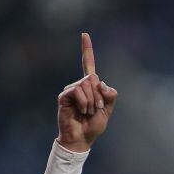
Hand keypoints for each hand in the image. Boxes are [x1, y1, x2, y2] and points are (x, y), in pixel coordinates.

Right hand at [57, 33, 118, 151]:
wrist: (82, 138)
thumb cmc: (93, 125)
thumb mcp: (107, 110)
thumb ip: (109, 96)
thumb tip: (101, 82)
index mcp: (90, 86)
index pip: (88, 64)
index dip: (87, 50)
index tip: (84, 34)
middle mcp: (80, 85)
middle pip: (93, 78)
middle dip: (99, 96)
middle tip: (96, 109)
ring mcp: (71, 89)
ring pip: (87, 85)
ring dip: (92, 102)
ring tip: (87, 112)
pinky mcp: (64, 95)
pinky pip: (78, 91)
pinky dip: (84, 102)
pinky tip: (82, 111)